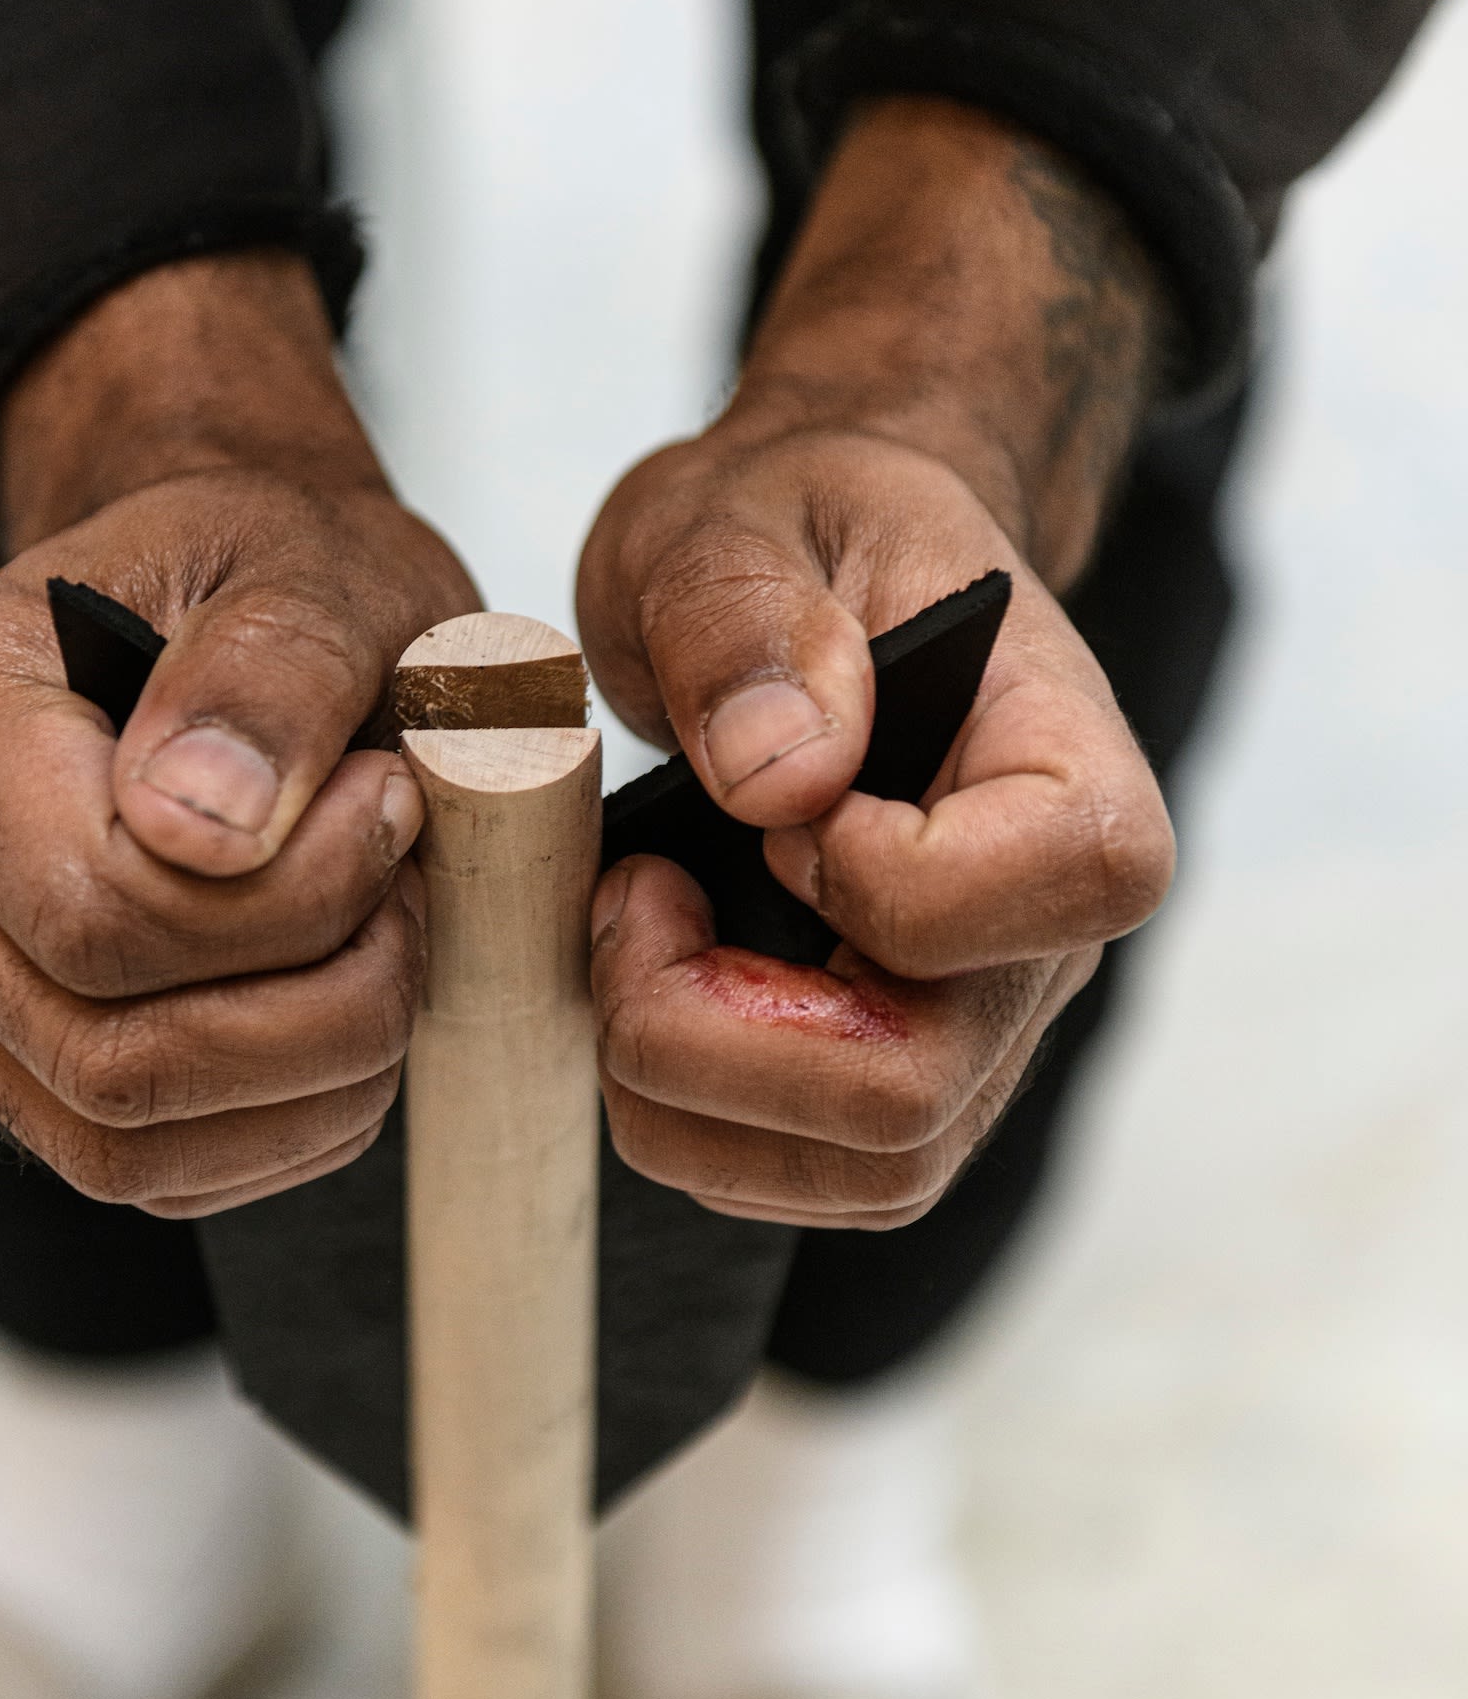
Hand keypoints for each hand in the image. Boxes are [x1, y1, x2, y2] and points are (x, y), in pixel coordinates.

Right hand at [0, 255, 477, 1215]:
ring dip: (315, 1079)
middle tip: (410, 895)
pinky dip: (285, 1126)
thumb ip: (271, 671)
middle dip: (319, 1005)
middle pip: (107, 1051)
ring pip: (123, 1139)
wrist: (238, 613)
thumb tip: (194, 824)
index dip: (295, 902)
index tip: (395, 802)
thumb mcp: (316, 569)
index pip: (95, 910)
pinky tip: (347, 1020)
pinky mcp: (9, 1063)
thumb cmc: (278, 581)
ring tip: (387, 947)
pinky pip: (145, 1172)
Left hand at [577, 100, 1176, 1226]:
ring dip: (682, 1089)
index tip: (770, 804)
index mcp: (1068, 763)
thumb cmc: (790, 541)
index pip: (1057, 882)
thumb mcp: (734, 517)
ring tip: (633, 932)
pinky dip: (684, 1120)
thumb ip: (746, 616)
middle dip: (712, 1032)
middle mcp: (1046, 929)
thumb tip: (781, 773)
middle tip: (631, 900)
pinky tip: (653, 988)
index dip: (875, 878)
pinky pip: (801, 1182)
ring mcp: (977, 1028)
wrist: (802, 588)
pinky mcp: (894, 1088)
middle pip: (917, 1091)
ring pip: (859, 1172)